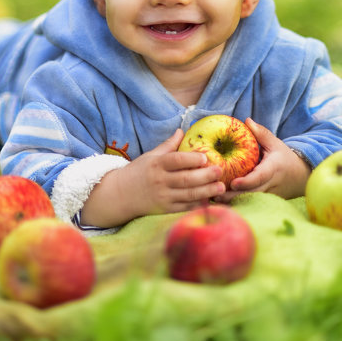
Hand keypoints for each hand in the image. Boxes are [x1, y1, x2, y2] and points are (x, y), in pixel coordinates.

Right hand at [81, 129, 225, 226]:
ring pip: (187, 195)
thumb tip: (182, 130)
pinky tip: (210, 201)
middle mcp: (160, 181)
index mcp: (157, 164)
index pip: (176, 160)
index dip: (191, 159)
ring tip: (221, 188)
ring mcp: (163, 197)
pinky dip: (198, 205)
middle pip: (185, 179)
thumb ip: (168, 145)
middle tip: (220, 171)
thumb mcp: (151, 155)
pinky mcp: (165, 209)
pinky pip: (184, 207)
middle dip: (205, 176)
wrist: (120, 194)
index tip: (206, 157)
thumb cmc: (139, 171)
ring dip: (206, 191)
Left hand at [214, 118, 311, 202]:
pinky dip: (239, 206)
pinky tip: (223, 206)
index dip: (247, 182)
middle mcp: (272, 184)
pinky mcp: (266, 203)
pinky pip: (251, 205)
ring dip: (234, 203)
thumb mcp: (275, 143)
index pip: (260, 177)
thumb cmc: (284, 157)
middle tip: (216, 195)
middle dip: (234, 196)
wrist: (300, 176)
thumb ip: (261, 133)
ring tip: (216, 200)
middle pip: (252, 193)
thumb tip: (246, 120)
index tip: (233, 183)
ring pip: (251, 202)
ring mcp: (270, 196)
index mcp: (273, 168)